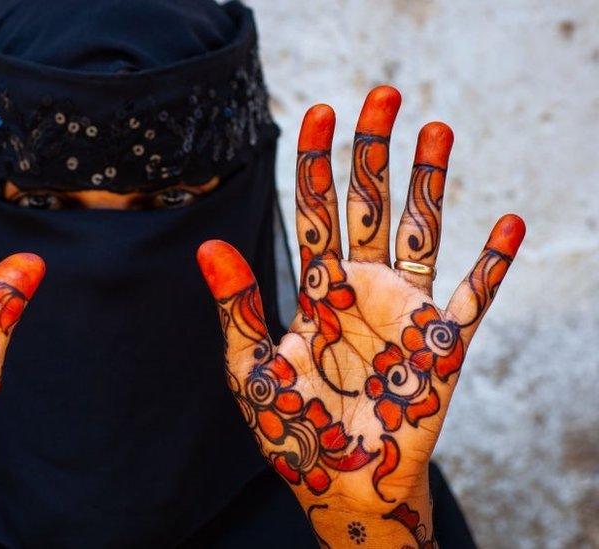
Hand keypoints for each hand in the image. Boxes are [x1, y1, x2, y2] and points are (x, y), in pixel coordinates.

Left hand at [197, 86, 524, 546]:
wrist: (338, 486)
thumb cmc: (292, 430)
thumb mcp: (251, 367)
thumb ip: (239, 305)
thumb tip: (208, 245)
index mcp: (316, 289)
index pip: (315, 211)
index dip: (315, 163)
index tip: (318, 111)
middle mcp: (362, 289)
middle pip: (369, 205)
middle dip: (373, 151)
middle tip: (382, 94)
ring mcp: (404, 313)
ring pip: (419, 232)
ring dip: (429, 182)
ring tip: (436, 127)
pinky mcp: (441, 347)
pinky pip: (472, 298)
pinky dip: (492, 265)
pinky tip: (507, 222)